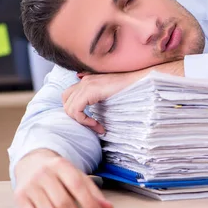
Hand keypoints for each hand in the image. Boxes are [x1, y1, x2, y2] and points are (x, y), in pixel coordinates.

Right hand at [13, 149, 113, 207]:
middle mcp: (43, 174)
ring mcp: (29, 186)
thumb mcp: (77, 176)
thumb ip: (93, 192)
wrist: (32, 163)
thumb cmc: (60, 173)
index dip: (90, 203)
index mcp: (61, 165)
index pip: (77, 185)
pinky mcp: (19, 197)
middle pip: (63, 203)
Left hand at [63, 60, 184, 132]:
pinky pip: (76, 110)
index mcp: (87, 80)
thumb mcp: (112, 94)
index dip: (77, 112)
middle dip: (75, 117)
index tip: (93, 122)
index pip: (69, 96)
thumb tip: (91, 108)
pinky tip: (97, 125)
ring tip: (97, 127)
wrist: (142, 80)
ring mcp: (86, 84)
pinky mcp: (90, 90)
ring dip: (81, 121)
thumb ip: (99, 97)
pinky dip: (84, 121)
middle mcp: (84, 80)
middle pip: (65, 101)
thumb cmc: (132, 88)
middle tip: (92, 125)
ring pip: (69, 108)